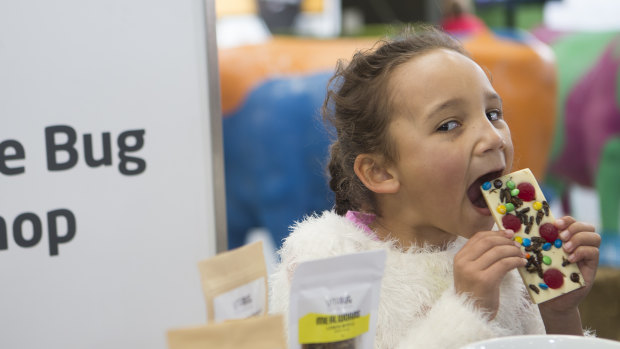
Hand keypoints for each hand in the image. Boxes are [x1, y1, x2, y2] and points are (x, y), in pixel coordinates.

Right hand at [453, 229, 525, 318]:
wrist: (470, 314)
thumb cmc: (475, 293)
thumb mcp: (472, 271)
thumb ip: (481, 257)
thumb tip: (503, 241)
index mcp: (459, 257)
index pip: (478, 237)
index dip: (496, 233)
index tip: (509, 233)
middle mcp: (464, 262)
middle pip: (488, 242)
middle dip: (506, 240)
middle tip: (518, 245)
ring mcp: (473, 271)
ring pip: (498, 251)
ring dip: (513, 251)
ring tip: (521, 255)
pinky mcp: (485, 280)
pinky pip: (504, 264)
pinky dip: (516, 261)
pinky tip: (521, 264)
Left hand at [538, 216, 599, 332]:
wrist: (550, 299)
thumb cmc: (540, 276)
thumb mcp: (535, 257)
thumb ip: (534, 244)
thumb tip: (517, 229)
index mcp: (564, 239)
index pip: (571, 222)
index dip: (565, 220)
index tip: (554, 224)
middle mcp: (578, 245)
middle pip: (587, 226)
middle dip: (574, 227)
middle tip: (561, 236)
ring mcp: (586, 256)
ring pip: (594, 237)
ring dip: (579, 238)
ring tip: (565, 248)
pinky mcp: (591, 267)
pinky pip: (594, 252)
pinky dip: (582, 252)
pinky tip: (570, 258)